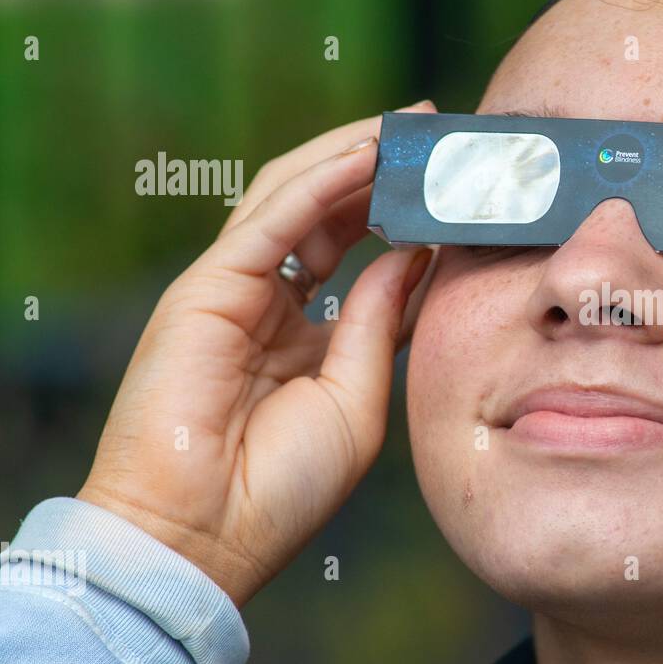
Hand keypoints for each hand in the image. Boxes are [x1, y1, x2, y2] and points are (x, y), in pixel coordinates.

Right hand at [78, 103, 438, 606]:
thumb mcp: (358, 398)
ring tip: (408, 127)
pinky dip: (318, 181)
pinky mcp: (206, 288)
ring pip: (296, 199)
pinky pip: (272, 219)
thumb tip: (414, 256)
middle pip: (330, 214)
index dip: (407, 219)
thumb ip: (380, 321)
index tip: (458, 191)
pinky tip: (365, 154)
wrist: (204, 536)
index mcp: (306, 336)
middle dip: (381, 170)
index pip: (363, 257)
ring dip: (351, 157)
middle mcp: (270, 304)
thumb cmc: (281, 487)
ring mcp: (235, 291)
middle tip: (436, 133)